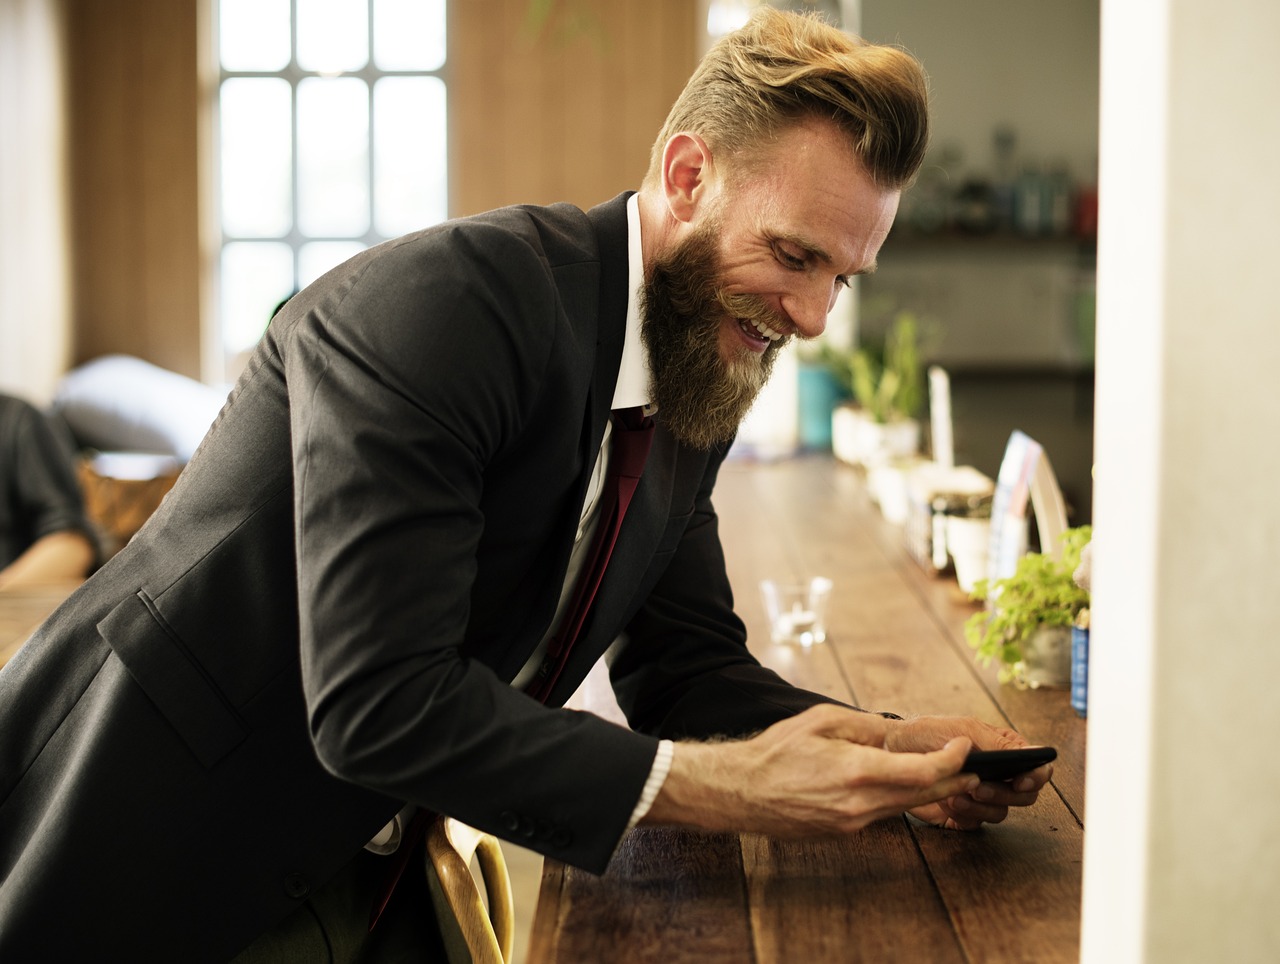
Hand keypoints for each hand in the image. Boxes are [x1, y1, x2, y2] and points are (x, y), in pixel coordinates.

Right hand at [644, 705, 981, 836]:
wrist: (741, 791)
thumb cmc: (776, 752)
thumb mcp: (820, 720)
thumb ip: (863, 724)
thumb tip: (892, 731)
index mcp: (858, 771)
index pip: (924, 772)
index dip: (953, 761)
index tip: (964, 748)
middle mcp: (860, 803)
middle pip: (924, 796)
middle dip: (955, 781)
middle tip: (976, 769)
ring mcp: (853, 823)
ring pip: (906, 808)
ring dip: (932, 792)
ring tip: (952, 777)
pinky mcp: (843, 831)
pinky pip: (883, 814)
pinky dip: (901, 800)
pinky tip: (905, 786)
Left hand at [883, 716, 1052, 829]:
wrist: (892, 751)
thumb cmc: (928, 733)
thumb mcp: (965, 730)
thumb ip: (1000, 744)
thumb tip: (1035, 752)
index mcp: (1004, 751)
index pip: (1038, 769)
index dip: (1037, 777)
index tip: (1021, 780)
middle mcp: (998, 776)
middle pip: (1024, 796)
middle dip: (1003, 794)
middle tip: (979, 787)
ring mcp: (980, 796)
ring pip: (1000, 813)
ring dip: (980, 807)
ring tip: (956, 794)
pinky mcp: (962, 814)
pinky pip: (976, 824)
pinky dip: (964, 816)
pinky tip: (948, 802)